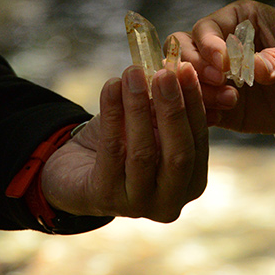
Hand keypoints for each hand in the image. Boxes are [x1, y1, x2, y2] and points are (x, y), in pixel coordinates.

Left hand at [40, 63, 207, 222]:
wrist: (76, 170)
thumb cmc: (124, 145)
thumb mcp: (152, 125)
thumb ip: (170, 107)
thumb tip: (184, 71)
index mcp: (192, 183)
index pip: (198, 140)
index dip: (193, 103)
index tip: (185, 69)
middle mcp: (170, 202)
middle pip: (178, 154)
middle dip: (172, 109)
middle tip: (163, 73)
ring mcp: (137, 205)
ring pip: (143, 153)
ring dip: (138, 108)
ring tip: (133, 73)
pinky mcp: (105, 197)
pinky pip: (111, 151)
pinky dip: (112, 114)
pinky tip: (111, 87)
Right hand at [171, 0, 274, 134]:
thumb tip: (256, 70)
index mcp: (238, 20)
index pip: (207, 28)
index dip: (209, 45)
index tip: (223, 65)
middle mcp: (220, 46)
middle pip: (184, 51)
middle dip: (193, 67)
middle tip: (217, 81)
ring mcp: (218, 77)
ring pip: (186, 81)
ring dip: (200, 92)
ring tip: (231, 101)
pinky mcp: (221, 105)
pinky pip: (200, 108)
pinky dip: (201, 113)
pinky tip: (219, 117)